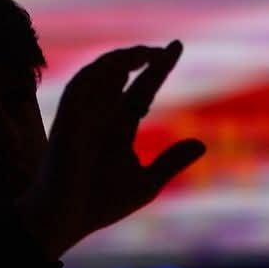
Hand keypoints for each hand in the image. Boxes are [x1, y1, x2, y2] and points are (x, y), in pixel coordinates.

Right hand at [18, 42, 206, 257]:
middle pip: (124, 77)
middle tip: (171, 48)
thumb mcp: (147, 183)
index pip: (141, 91)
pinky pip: (81, 85)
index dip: (158, 70)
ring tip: (149, 53)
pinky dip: (99, 72)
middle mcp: (101, 116)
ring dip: (123, 60)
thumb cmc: (101, 205)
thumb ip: (171, 162)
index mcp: (118, 128)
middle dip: (145, 59)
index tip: (177, 48)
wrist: (65, 219)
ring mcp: (84, 115)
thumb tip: (202, 143)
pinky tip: (121, 65)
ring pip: (101, 75)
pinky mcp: (68, 118)